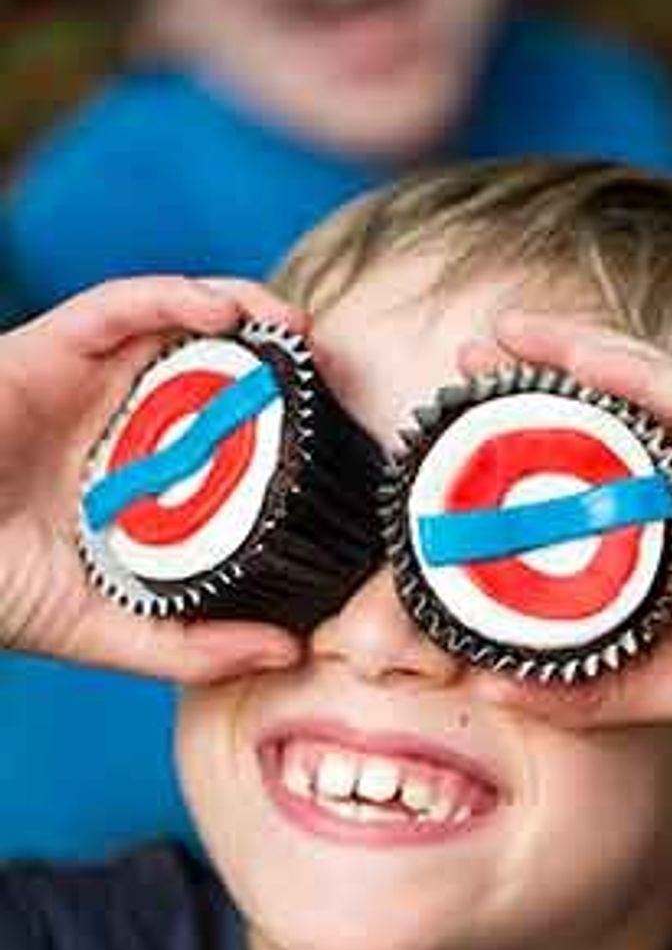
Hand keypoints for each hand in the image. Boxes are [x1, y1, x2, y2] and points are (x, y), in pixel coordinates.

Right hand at [0, 276, 305, 679]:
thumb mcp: (106, 630)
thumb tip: (290, 653)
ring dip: (246, 312)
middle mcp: (122, 420)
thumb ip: (191, 645)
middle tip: (336, 374)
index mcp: (141, 476)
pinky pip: (122, 304)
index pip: (226, 437)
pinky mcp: (48, 346)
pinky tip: (228, 313)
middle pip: (215, 371)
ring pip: (179, 322)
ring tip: (299, 332)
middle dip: (280, 362)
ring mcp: (88, 381)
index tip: (345, 438)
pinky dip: (177, 296)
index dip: (288, 428)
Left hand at [459, 312, 671, 765]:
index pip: (592, 461)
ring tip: (497, 339)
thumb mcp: (662, 680)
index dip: (527, 439)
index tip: (458, 435)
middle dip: (531, 383)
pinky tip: (571, 352)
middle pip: (605, 408)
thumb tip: (492, 694)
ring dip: (566, 352)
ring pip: (639, 381)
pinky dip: (628, 366)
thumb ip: (583, 686)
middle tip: (459, 368)